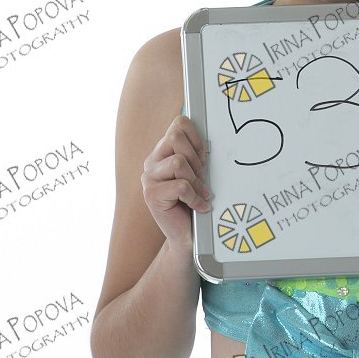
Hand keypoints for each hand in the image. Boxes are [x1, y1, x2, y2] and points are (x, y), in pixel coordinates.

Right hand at [141, 115, 210, 247]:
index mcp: (162, 151)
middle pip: (176, 137)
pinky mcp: (151, 195)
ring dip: (195, 180)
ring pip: (178, 162)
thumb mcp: (197, 170)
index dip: (196, 138)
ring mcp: (148, 178)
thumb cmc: (194, 199)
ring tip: (198, 192)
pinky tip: (196, 205)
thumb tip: (209, 129)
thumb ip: (195, 151)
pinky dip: (194, 197)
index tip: (203, 157)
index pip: (179, 124)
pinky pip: (181, 186)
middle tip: (200, 177)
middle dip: (195, 158)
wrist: (187, 234)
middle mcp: (152, 161)